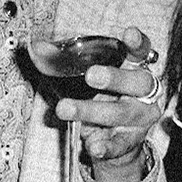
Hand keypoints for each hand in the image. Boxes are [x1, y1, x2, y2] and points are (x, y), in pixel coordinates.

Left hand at [61, 28, 161, 181]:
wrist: (117, 141)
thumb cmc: (104, 97)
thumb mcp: (89, 78)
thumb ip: (68, 62)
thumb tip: (38, 47)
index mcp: (136, 69)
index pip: (141, 52)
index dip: (137, 43)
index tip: (128, 34)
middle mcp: (144, 93)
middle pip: (138, 82)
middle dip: (115, 78)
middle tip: (91, 75)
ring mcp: (140, 118)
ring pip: (121, 113)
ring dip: (92, 111)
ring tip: (65, 108)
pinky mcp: (131, 142)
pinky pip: (119, 144)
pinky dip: (106, 146)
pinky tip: (93, 147)